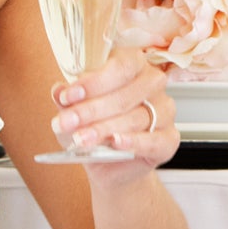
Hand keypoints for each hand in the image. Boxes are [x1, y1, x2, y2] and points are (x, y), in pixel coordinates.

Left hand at [53, 47, 178, 174]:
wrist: (109, 164)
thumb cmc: (95, 126)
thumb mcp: (75, 110)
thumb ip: (68, 99)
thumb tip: (58, 90)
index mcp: (133, 65)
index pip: (121, 65)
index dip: (94, 82)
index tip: (68, 96)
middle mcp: (153, 84)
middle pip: (125, 94)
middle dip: (91, 110)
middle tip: (66, 122)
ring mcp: (165, 111)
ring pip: (136, 118)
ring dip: (104, 129)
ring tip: (81, 139)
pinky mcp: (169, 139)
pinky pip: (154, 140)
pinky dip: (133, 142)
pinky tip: (116, 142)